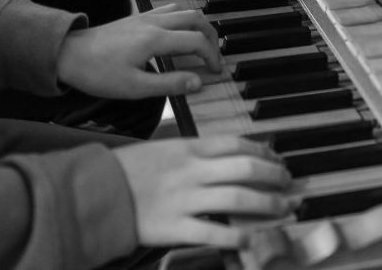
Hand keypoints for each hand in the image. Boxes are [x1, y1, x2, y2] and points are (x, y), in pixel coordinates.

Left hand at [57, 4, 221, 98]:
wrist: (67, 54)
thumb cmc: (98, 73)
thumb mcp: (135, 87)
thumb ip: (169, 84)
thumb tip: (198, 83)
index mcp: (155, 39)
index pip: (196, 41)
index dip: (211, 56)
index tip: (215, 72)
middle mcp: (153, 22)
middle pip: (195, 18)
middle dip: (212, 36)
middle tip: (216, 55)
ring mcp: (144, 17)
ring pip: (183, 11)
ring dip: (198, 25)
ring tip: (202, 45)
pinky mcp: (136, 18)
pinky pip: (169, 11)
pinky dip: (183, 20)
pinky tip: (179, 35)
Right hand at [114, 137, 295, 248]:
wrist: (93, 191)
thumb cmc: (126, 170)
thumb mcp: (161, 150)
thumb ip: (192, 153)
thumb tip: (224, 156)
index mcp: (186, 148)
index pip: (235, 143)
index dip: (262, 149)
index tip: (276, 157)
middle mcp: (190, 171)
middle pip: (245, 168)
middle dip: (273, 175)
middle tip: (288, 182)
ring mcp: (184, 199)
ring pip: (237, 199)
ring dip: (266, 204)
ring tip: (282, 209)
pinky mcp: (174, 227)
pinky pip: (214, 232)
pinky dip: (237, 237)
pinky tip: (251, 239)